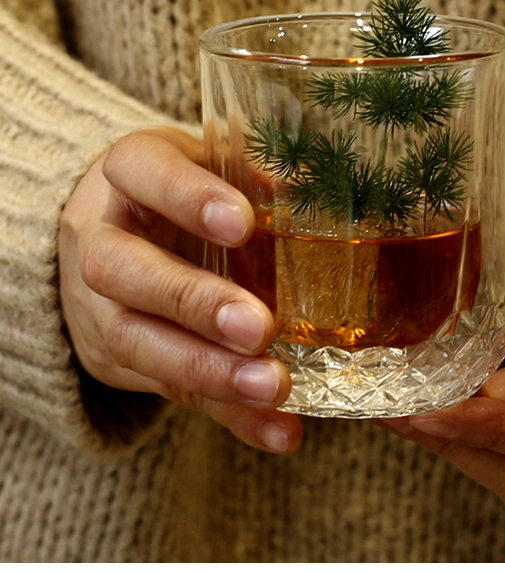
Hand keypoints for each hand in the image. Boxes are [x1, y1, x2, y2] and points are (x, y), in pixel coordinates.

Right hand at [59, 126, 301, 452]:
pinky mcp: (118, 359)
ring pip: (135, 342)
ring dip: (208, 372)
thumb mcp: (210, 166)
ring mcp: (99, 305)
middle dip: (192, 302)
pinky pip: (168, 390)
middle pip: (122, 270)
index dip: (186, 197)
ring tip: (272, 388)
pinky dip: (228, 415)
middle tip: (259, 328)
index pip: (140, 170)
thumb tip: (312, 193)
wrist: (113, 234)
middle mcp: (100, 237)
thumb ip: (255, 178)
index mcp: (129, 174)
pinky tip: (278, 430)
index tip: (243, 224)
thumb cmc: (181, 192)